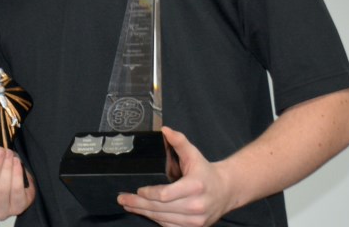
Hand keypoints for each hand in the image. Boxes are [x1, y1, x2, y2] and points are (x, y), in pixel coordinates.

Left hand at [117, 127, 232, 226]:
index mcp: (195, 187)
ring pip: (163, 218)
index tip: (138, 190)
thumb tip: (165, 130)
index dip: (149, 194)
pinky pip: (170, 226)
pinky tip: (145, 213)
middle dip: (138, 203)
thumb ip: (179, 141)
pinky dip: (156, 220)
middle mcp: (196, 206)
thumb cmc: (205, 171)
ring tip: (129, 205)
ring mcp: (195, 220)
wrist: (226, 191)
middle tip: (122, 199)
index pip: (165, 195)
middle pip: (160, 208)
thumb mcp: (193, 154)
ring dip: (144, 213)